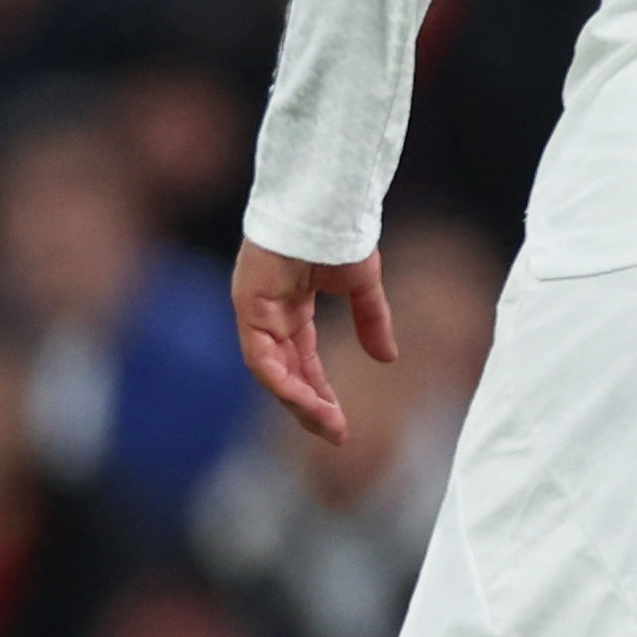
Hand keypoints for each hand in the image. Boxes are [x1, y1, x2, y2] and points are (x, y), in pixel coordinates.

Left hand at [233, 240, 392, 447]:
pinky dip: (283, 382)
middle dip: (309, 406)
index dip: (320, 392)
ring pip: (271, 372)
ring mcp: (255, 311)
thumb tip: (387, 359)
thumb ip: (371, 320)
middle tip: (336, 434)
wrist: (326, 202)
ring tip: (329, 425)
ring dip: (299, 402)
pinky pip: (261, 357)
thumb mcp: (362, 286)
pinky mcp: (249, 307)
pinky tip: (308, 401)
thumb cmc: (340, 233)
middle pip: (284, 373)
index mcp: (289, 308)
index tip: (340, 422)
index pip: (300, 361)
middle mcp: (268, 314)